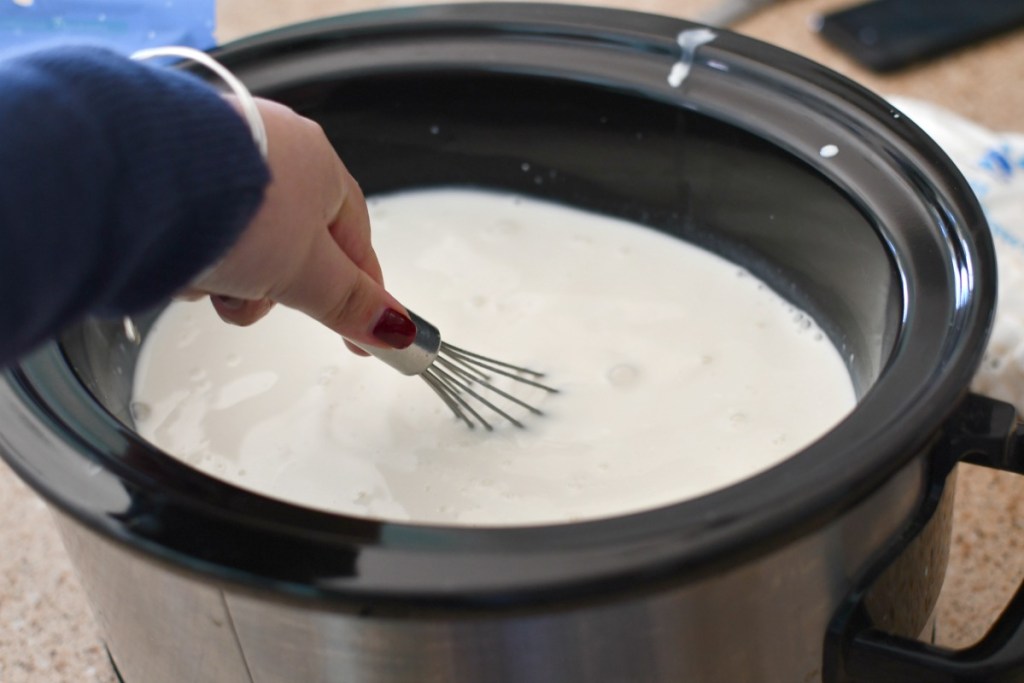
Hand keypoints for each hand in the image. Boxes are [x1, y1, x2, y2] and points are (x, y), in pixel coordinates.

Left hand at [183, 97, 415, 351]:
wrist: (137, 181)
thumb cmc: (235, 206)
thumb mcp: (308, 271)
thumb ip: (352, 302)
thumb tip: (397, 329)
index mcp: (320, 164)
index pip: (355, 239)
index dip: (361, 291)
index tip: (366, 333)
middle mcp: (272, 150)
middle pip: (291, 246)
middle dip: (272, 287)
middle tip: (250, 301)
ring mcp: (218, 155)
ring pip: (242, 243)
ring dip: (227, 276)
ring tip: (206, 277)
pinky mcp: (171, 169)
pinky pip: (198, 228)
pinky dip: (191, 253)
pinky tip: (176, 258)